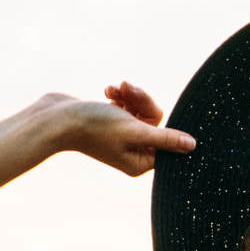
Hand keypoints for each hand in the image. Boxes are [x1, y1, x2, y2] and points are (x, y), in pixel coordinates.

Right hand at [51, 82, 195, 176]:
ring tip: (115, 88)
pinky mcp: (111, 122)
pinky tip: (107, 91)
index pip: (167, 142)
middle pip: (154, 121)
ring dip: (130, 95)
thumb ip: (166, 139)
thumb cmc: (94, 126)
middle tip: (127, 88)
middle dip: (142, 101)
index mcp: (139, 162)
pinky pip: (126, 106)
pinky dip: (119, 96)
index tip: (147, 108)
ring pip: (140, 110)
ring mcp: (121, 137)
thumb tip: (193, 147)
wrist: (56, 117)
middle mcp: (132, 152)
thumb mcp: (134, 130)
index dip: (160, 122)